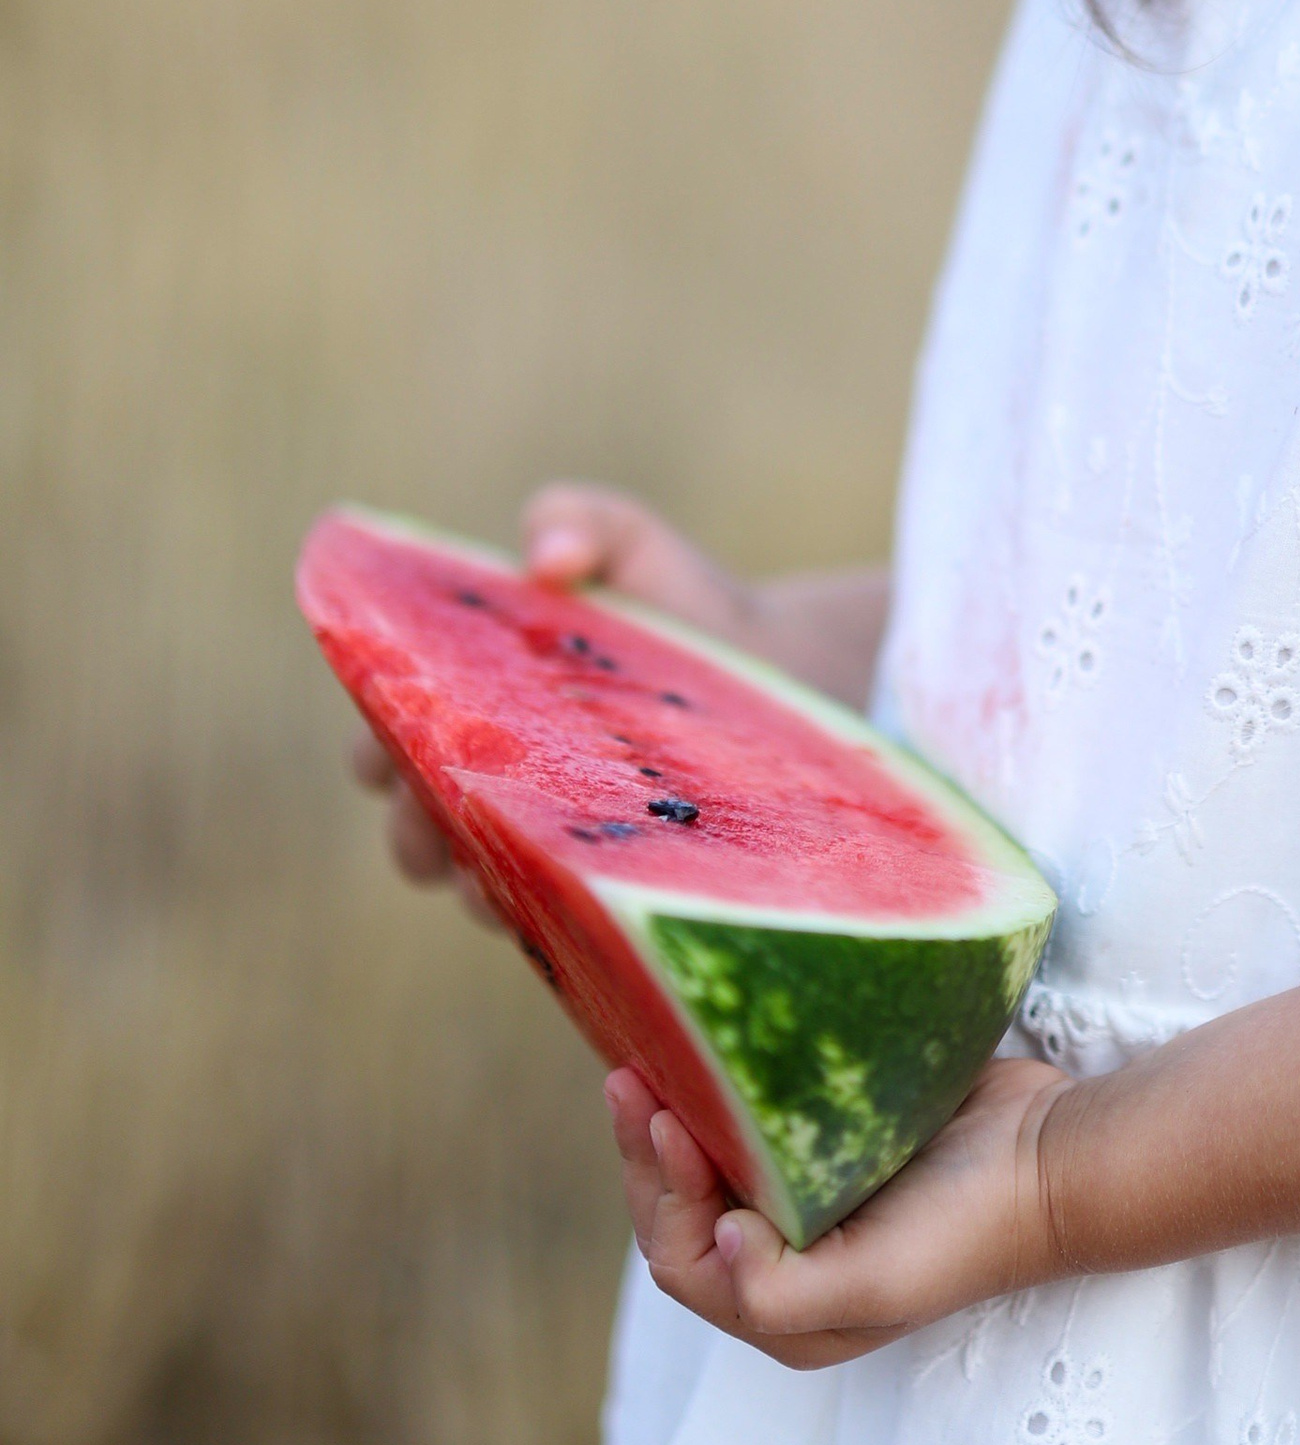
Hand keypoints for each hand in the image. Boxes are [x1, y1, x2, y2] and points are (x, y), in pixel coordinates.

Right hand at [349, 484, 759, 921]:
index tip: (385, 748)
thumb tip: (547, 559)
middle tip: (440, 820)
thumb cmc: (679, 602)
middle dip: (412, 829)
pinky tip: (579, 898)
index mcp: (466, 705)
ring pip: (479, 887)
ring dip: (477, 883)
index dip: (371, 747)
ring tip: (505, 872)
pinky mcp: (606, 890)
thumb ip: (581, 521)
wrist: (782, 671)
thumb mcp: (630, 543)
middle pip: (413, 828)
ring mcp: (545, 844)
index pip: (383, 738)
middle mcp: (491, 785)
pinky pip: (561, 923)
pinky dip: (555, 915)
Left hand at [606, 1056, 1076, 1369]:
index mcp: (789, 1313)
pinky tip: (708, 1051)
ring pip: (712, 1165)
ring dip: (674, 1117)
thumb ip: (783, 1292)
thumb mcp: (875, 1286)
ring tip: (646, 1057)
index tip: (667, 1118)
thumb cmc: (967, 1232)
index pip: (687, 1259)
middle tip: (628, 1076)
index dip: (664, 1195)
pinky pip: (756, 1123)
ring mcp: (812, 1199)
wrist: (1054, 1159)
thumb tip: (719, 1244)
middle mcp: (789, 1262)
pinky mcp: (835, 1143)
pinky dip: (722, 1093)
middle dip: (647, 1152)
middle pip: (685, 1213)